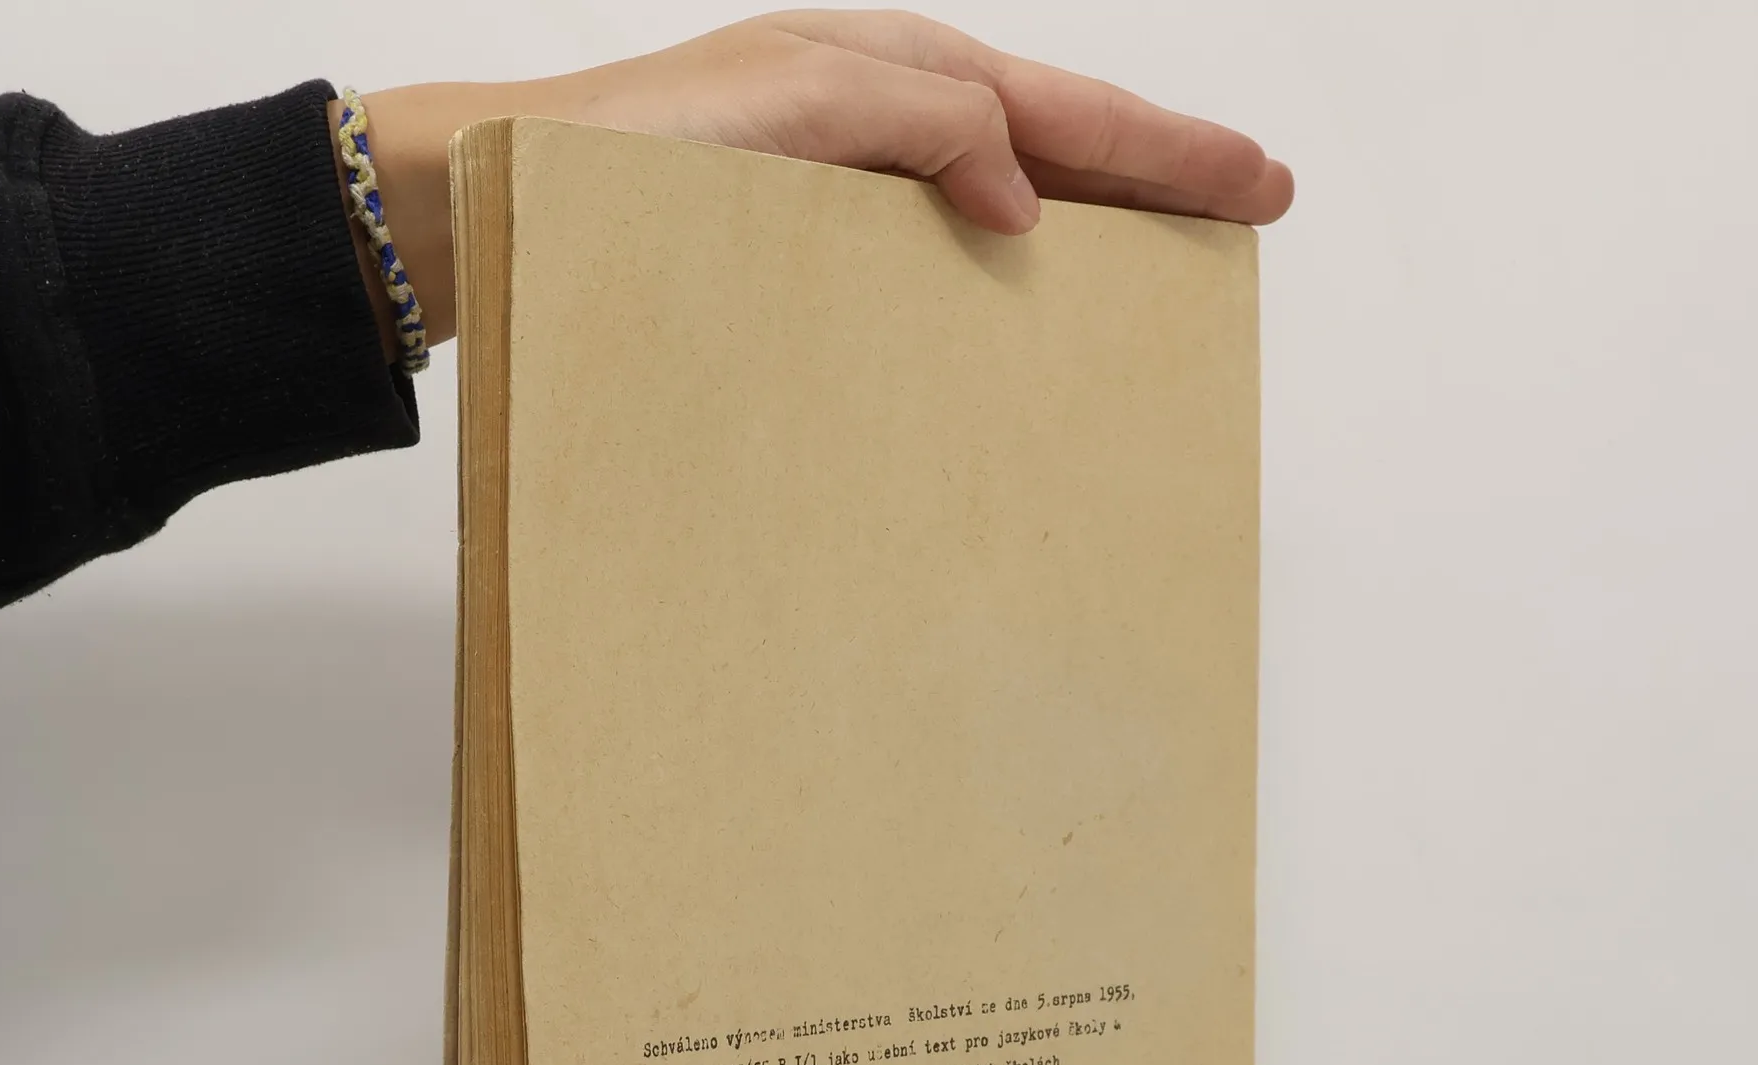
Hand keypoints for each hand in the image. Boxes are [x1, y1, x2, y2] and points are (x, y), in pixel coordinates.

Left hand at [343, 11, 1293, 356]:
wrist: (495, 205)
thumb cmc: (618, 157)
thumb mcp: (789, 106)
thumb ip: (919, 124)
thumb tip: (1021, 193)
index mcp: (893, 75)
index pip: (1067, 112)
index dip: (1171, 151)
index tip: (1261, 185)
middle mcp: (878, 122)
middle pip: (1056, 137)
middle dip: (1164, 168)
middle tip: (1258, 202)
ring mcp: (843, 186)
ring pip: (1005, 188)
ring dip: (1097, 211)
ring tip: (1173, 243)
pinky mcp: (798, 250)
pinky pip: (934, 246)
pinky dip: (1003, 259)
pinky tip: (1021, 295)